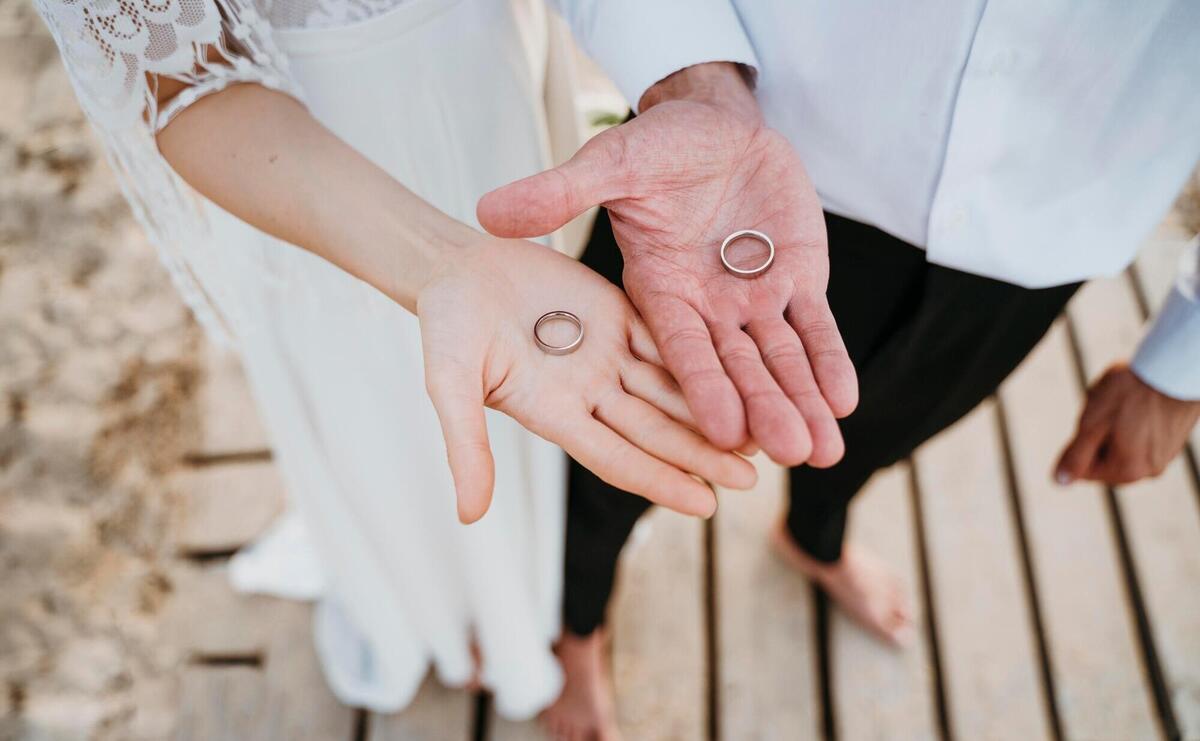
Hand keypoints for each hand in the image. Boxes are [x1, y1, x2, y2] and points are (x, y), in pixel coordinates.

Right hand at [418, 233, 756, 522]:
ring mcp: (607, 355)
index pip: (617, 457)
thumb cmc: (444, 323)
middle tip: (754, 479)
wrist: (454, 264)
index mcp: (554, 413)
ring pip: (671, 387)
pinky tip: (744, 369)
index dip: (661, 480)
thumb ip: (465, 445)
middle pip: (656, 429)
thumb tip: (469, 516)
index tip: (707, 506)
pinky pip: (668, 337)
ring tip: (762, 432)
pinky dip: (704, 356)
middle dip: (703, 454)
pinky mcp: (619, 315)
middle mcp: (589, 392)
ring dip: (714, 410)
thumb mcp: (450, 383)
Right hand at [478, 63, 856, 466]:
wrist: (712, 121)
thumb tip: (489, 211)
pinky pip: (812, 327)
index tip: (718, 448)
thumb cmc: (651, 142)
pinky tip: (842, 399)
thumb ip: (557, 193)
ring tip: (823, 451)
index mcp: (653, 297)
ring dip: (799, 401)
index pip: (677, 357)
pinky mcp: (792, 280)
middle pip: (730, 373)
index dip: (697, 403)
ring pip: (775, 361)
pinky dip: (826, 359)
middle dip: (761, 413)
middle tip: (789, 456)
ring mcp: (747, 300)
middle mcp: (699, 312)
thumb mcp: (607, 163)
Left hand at [1056, 363, 1199, 484]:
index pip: (1084, 470)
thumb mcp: (1092, 424)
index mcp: (1127, 471)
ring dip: (1115, 425)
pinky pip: (1142, 436)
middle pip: (1104, 457)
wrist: (1176, 371)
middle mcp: (1149, 471)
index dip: (1080, 442)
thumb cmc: (1133, 393)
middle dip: (1098, 433)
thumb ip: (1075, 456)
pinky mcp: (1173, 441)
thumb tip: (1060, 481)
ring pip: (1122, 445)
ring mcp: (1164, 456)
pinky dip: (1135, 420)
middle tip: (1108, 407)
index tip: (1092, 418)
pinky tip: (1140, 401)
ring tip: (1126, 401)